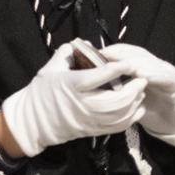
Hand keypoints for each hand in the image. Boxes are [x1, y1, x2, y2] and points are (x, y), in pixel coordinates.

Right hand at [0, 43, 147, 157]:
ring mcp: (89, 120)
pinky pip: (117, 127)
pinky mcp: (93, 131)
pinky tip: (137, 107)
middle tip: (142, 77)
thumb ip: (66, 53)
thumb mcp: (50, 68)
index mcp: (71, 86)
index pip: (96, 77)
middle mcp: (82, 104)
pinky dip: (131, 117)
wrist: (32, 123)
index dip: (114, 69)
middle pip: (113, 100)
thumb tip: (81, 44)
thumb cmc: (40, 92)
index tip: (128, 62)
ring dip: (134, 103)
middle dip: (131, 89)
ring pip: (118, 115)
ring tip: (141, 90)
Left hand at [101, 43, 174, 145]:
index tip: (90, 54)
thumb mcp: (128, 99)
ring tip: (120, 65)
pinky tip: (143, 75)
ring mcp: (165, 72)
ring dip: (134, 62)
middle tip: (102, 56)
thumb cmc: (149, 110)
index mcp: (139, 67)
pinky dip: (154, 74)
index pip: (123, 53)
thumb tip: (92, 83)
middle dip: (117, 54)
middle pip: (134, 53)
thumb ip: (116, 89)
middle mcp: (152, 65)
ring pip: (148, 61)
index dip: (108, 52)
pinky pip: (165, 76)